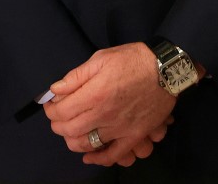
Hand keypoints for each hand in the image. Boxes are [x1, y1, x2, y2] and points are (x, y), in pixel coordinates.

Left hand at [43, 42, 176, 165]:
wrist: (166, 69)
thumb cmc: (134, 59)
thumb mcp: (102, 58)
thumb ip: (76, 76)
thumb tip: (55, 90)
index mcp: (95, 93)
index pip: (61, 111)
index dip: (50, 110)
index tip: (50, 105)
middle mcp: (104, 114)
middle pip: (69, 130)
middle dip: (57, 125)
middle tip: (57, 117)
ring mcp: (119, 128)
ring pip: (87, 144)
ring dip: (72, 141)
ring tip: (70, 132)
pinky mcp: (134, 136)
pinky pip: (113, 155)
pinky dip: (98, 159)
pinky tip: (89, 155)